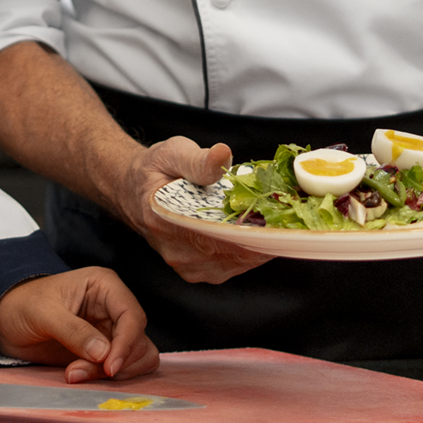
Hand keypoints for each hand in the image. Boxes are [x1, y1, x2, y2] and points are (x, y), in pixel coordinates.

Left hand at [0, 267, 159, 380]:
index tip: (110, 367)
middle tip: (79, 372)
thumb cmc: (22, 305)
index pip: (132, 315)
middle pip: (138, 339)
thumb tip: (104, 353)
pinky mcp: (103, 352)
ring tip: (75, 374)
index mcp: (104, 286)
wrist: (5, 321)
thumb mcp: (44, 313)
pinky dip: (107, 377)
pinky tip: (80, 376)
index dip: (127, 343)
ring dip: (111, 372)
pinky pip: (122, 368)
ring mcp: (110, 330)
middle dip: (114, 361)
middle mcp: (113, 307)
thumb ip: (73, 331)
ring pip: (136, 356)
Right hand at [108, 136, 272, 283]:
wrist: (133, 191)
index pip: (218, 237)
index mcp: (166, 221)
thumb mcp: (172, 152)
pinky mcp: (198, 269)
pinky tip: (262, 230)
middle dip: (265, 235)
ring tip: (280, 219)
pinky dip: (252, 250)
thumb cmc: (154, 171)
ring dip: (262, 243)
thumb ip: (197, 159)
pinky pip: (234, 265)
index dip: (254, 230)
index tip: (279, 216)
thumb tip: (222, 156)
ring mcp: (188, 265)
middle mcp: (177, 252)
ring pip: (238, 263)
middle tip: (289, 213)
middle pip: (234, 254)